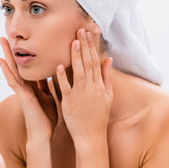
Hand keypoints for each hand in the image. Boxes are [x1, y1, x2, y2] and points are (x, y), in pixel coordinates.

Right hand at [0, 37, 52, 141]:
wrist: (43, 133)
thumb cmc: (47, 116)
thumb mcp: (52, 95)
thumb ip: (52, 83)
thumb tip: (58, 71)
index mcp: (33, 84)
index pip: (27, 65)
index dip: (23, 53)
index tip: (21, 40)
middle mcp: (25, 85)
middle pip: (17, 63)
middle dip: (12, 49)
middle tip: (5, 34)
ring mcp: (21, 89)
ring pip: (12, 68)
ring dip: (6, 54)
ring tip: (1, 41)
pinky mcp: (21, 95)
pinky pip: (12, 80)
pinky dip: (6, 70)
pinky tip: (1, 61)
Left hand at [55, 29, 113, 143]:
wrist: (91, 137)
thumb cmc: (99, 117)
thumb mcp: (108, 96)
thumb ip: (107, 77)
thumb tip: (109, 59)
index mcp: (99, 86)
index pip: (95, 61)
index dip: (91, 46)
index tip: (88, 33)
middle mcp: (91, 88)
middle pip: (87, 63)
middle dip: (84, 46)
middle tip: (80, 30)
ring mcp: (80, 95)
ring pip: (78, 72)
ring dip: (75, 57)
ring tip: (73, 42)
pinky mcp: (69, 103)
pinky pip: (65, 88)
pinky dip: (62, 77)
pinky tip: (59, 66)